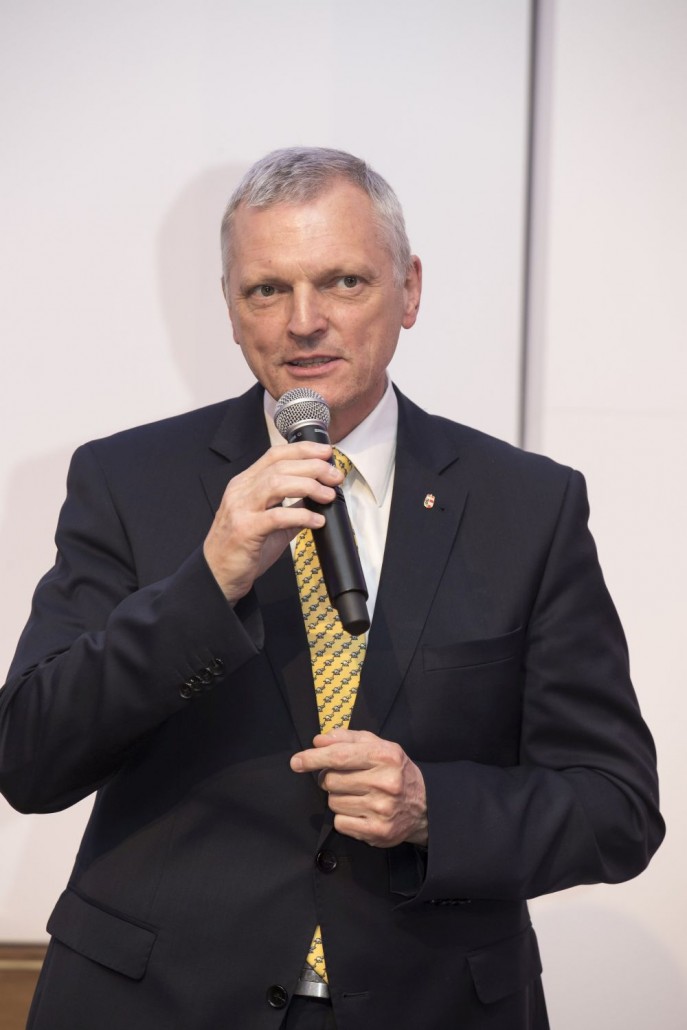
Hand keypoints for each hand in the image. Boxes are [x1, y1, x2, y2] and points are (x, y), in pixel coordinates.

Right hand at [203, 442, 342, 604]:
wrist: (218, 575)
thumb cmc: (242, 548)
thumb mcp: (268, 522)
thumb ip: (291, 508)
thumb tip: (318, 498)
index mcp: (245, 484)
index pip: (275, 455)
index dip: (303, 450)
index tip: (326, 453)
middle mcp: (241, 491)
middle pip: (280, 466)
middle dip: (313, 467)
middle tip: (335, 476)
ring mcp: (241, 509)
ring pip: (277, 484)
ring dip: (308, 486)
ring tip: (328, 495)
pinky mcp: (245, 530)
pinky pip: (277, 516)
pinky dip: (301, 516)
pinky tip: (317, 521)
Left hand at [291, 729, 427, 847]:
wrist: (426, 805)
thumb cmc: (396, 771)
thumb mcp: (379, 746)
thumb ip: (348, 739)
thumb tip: (318, 740)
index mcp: (384, 756)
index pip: (339, 756)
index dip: (314, 758)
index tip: (296, 762)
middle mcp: (385, 782)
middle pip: (331, 781)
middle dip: (329, 779)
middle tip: (344, 779)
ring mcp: (381, 809)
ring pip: (333, 802)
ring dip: (338, 798)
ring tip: (358, 795)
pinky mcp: (378, 831)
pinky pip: (340, 823)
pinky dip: (344, 817)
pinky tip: (360, 811)